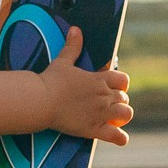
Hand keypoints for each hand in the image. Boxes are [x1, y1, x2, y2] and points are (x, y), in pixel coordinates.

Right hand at [40, 26, 133, 144]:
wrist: (41, 101)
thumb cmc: (51, 80)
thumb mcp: (63, 61)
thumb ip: (73, 46)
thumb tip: (76, 30)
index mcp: (99, 79)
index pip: (123, 80)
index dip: (121, 84)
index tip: (114, 87)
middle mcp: (104, 96)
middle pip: (124, 98)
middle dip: (118, 101)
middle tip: (107, 104)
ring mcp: (101, 113)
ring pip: (126, 114)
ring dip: (121, 116)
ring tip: (113, 118)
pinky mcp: (94, 129)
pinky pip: (116, 136)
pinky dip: (120, 137)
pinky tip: (119, 138)